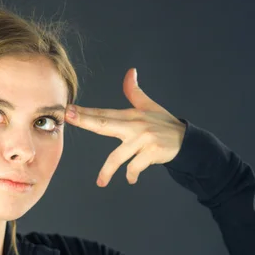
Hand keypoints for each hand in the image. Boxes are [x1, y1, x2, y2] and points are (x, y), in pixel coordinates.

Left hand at [64, 68, 186, 186]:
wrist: (186, 141)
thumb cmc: (164, 124)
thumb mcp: (149, 106)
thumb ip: (135, 91)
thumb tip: (130, 72)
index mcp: (131, 115)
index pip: (103, 113)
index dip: (85, 111)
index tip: (68, 109)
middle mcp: (135, 125)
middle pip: (104, 123)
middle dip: (85, 120)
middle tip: (69, 117)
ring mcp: (143, 139)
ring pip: (118, 157)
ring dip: (107, 171)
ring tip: (101, 182)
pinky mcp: (151, 152)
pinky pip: (134, 166)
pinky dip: (131, 174)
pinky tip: (131, 178)